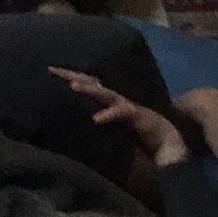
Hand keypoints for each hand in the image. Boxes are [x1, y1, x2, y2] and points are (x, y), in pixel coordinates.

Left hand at [50, 68, 187, 168]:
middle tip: (52, 69)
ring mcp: (128, 107)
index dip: (70, 79)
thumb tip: (76, 131)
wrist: (168, 147)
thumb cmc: (140, 141)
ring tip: (72, 86)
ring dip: (90, 89)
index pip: (87, 87)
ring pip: (106, 94)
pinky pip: (122, 113)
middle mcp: (117, 101)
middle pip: (92, 84)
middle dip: (72, 76)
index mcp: (109, 104)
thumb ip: (97, 130)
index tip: (50, 72)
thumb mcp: (112, 135)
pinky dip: (109, 115)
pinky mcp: (139, 116)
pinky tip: (97, 118)